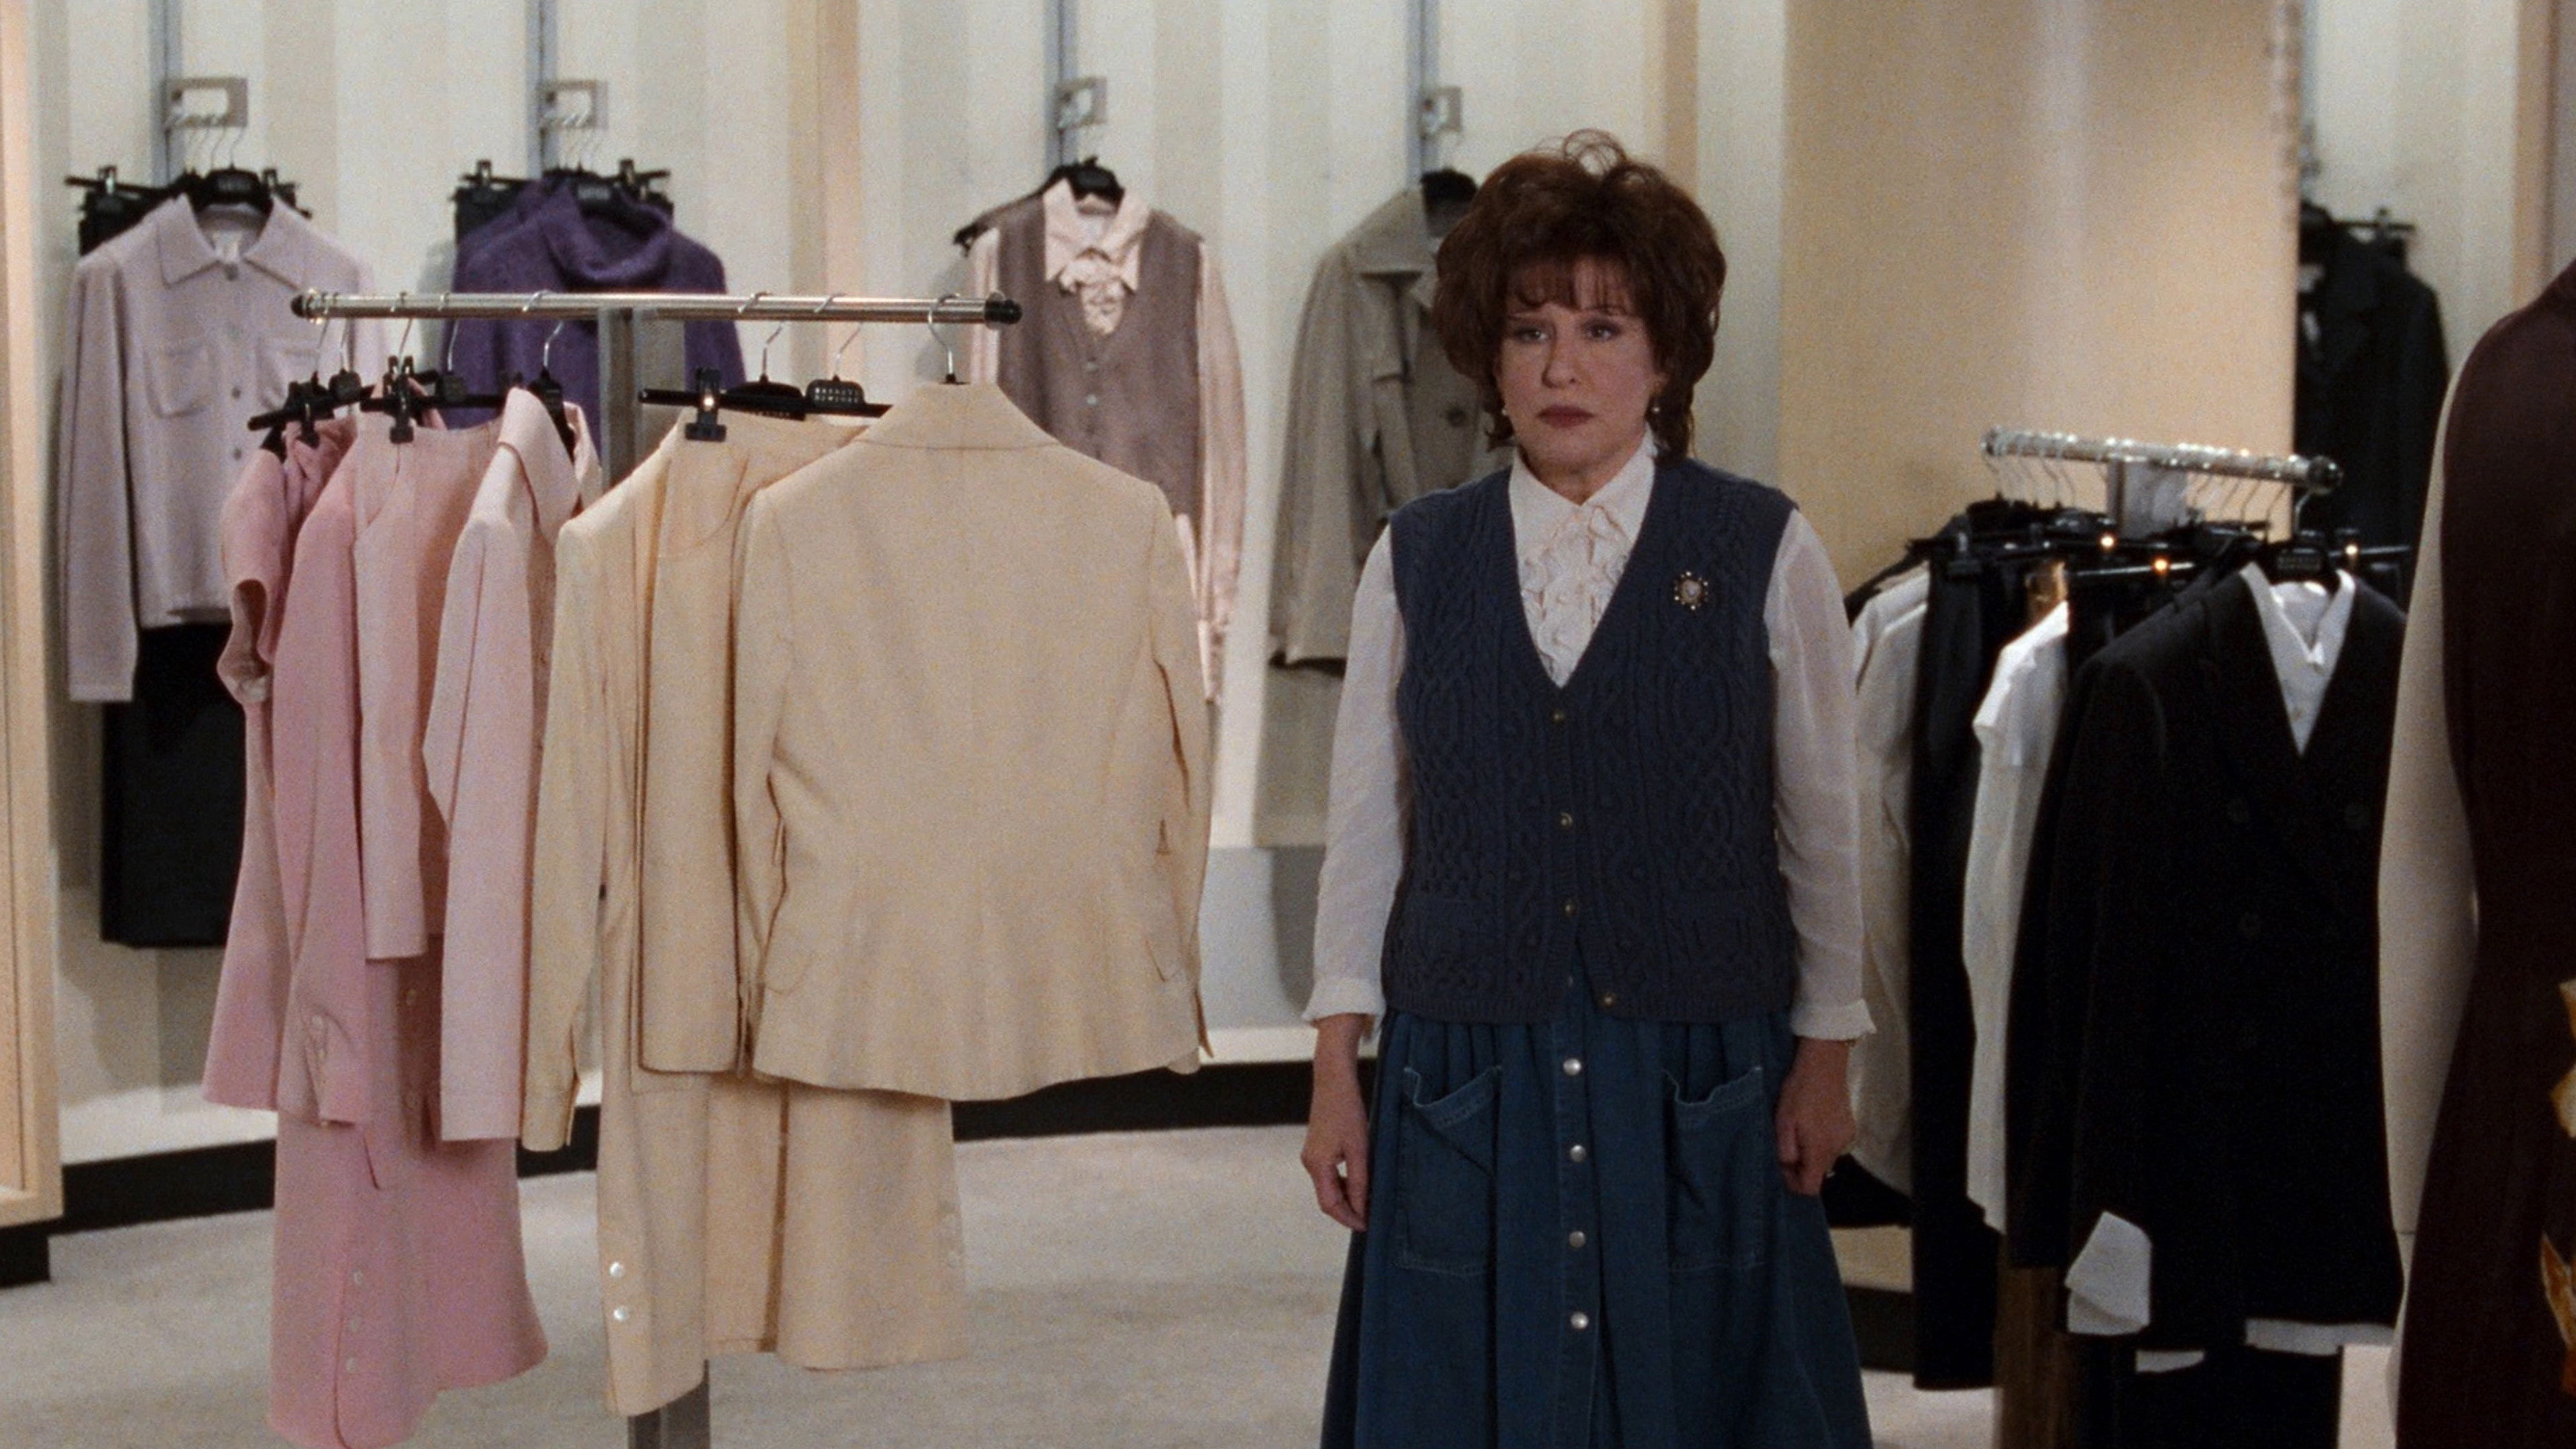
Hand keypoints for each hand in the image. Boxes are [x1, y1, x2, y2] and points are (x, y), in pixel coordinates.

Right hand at [1302, 1014, 1373, 1230]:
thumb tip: (1362, 1209)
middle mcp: (1310, 1163)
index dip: (1348, 1218)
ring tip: (1368, 1204)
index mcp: (1317, 1165)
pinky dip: (1342, 1185)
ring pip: (1328, 1188)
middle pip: (1327, 1199)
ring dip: (1346, 1198)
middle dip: (1348, 1211)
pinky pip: (1328, 1176)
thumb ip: (1360, 1181)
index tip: (1367, 1226)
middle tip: (1370, 1219)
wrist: (1334, 1081)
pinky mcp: (1316, 1149)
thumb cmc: (1348, 1112)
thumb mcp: (1359, 1149)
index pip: (1330, 1205)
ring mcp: (1311, 1156)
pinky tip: (1359, 1184)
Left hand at [1775, 1036, 1855, 1196]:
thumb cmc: (1799, 1091)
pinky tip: (1812, 1121)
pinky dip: (1821, 1140)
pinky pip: (1833, 1143)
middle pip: (1818, 1172)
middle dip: (1801, 1165)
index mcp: (1820, 1150)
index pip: (1811, 1187)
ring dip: (1811, 1151)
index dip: (1793, 1182)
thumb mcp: (1783, 1121)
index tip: (1782, 1166)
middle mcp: (1838, 1148)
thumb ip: (1786, 1151)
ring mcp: (1846, 1137)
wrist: (1824, 1063)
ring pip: (1825, 1157)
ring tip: (1798, 1129)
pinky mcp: (1850, 1126)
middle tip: (1786, 1144)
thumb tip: (1788, 1168)